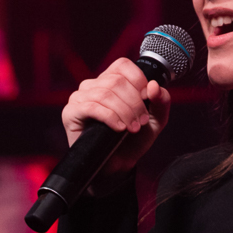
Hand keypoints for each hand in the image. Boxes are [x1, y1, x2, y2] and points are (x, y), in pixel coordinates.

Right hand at [59, 58, 170, 180]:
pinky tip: (118, 129)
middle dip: (134, 103)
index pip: (123, 65)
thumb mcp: (156, 120)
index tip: (147, 100)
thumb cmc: (133, 141)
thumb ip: (161, 101)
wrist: (117, 166)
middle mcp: (93, 85)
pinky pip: (91, 107)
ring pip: (105, 93)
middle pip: (116, 81)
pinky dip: (109, 117)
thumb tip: (154, 86)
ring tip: (132, 128)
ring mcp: (79, 97)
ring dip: (124, 112)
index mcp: (110, 80)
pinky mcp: (71, 112)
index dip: (138, 81)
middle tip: (141, 122)